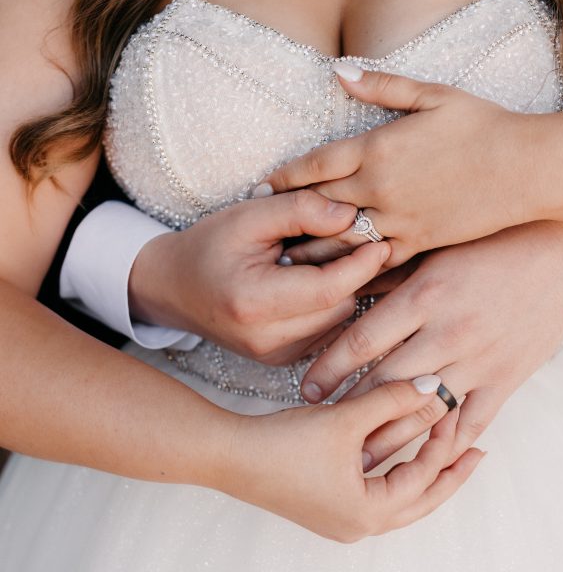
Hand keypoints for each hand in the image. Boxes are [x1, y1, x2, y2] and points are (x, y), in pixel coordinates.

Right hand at [128, 190, 389, 364]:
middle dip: (353, 276)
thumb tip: (351, 214)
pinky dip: (329, 307)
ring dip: (343, 291)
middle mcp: (267, 340)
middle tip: (353, 245)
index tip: (381, 240)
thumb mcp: (248, 216)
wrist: (173, 289)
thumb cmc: (210, 246)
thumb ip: (300, 209)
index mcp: (254, 304)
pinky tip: (315, 285)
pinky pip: (327, 331)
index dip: (361, 264)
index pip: (328, 289)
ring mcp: (276, 357)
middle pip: (340, 307)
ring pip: (339, 321)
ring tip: (327, 263)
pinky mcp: (284, 362)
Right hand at [224, 377, 485, 541]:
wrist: (227, 456)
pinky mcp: (328, 508)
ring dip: (423, 473)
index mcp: (370, 513)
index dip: (444, 441)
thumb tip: (437, 387)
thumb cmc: (282, 443)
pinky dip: (396, 472)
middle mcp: (360, 526)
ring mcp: (342, 521)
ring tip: (446, 449)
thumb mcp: (345, 419)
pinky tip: (402, 452)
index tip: (454, 409)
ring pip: (401, 500)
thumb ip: (393, 400)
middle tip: (478, 451)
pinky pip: (379, 494)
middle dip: (449, 474)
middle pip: (422, 501)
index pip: (425, 477)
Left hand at [261, 65, 528, 267]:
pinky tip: (332, 280)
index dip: (284, 176)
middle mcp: (380, 188)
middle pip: (318, 205)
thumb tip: (337, 70)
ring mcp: (399, 220)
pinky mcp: (419, 243)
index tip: (262, 185)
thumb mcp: (431, 94)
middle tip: (258, 231)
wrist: (527, 168)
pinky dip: (351, 270)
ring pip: (339, 239)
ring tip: (284, 262)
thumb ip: (381, 84)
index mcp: (378, 148)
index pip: (315, 165)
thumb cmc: (483, 124)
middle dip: (287, 217)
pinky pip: (375, 261)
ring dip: (310, 249)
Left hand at [298, 222, 562, 468]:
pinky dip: (446, 445)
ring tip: (361, 458)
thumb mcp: (432, 250)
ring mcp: (480, 359)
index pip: (362, 341)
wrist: (560, 252)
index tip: (308, 389)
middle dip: (350, 411)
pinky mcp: (506, 379)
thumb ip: (387, 276)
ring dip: (389, 438)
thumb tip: (336, 289)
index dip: (329, 369)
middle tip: (324, 431)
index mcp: (425, 295)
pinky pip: (471, 423)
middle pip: (385, 383)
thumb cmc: (489, 244)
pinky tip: (421, 458)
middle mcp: (450, 331)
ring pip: (424, 411)